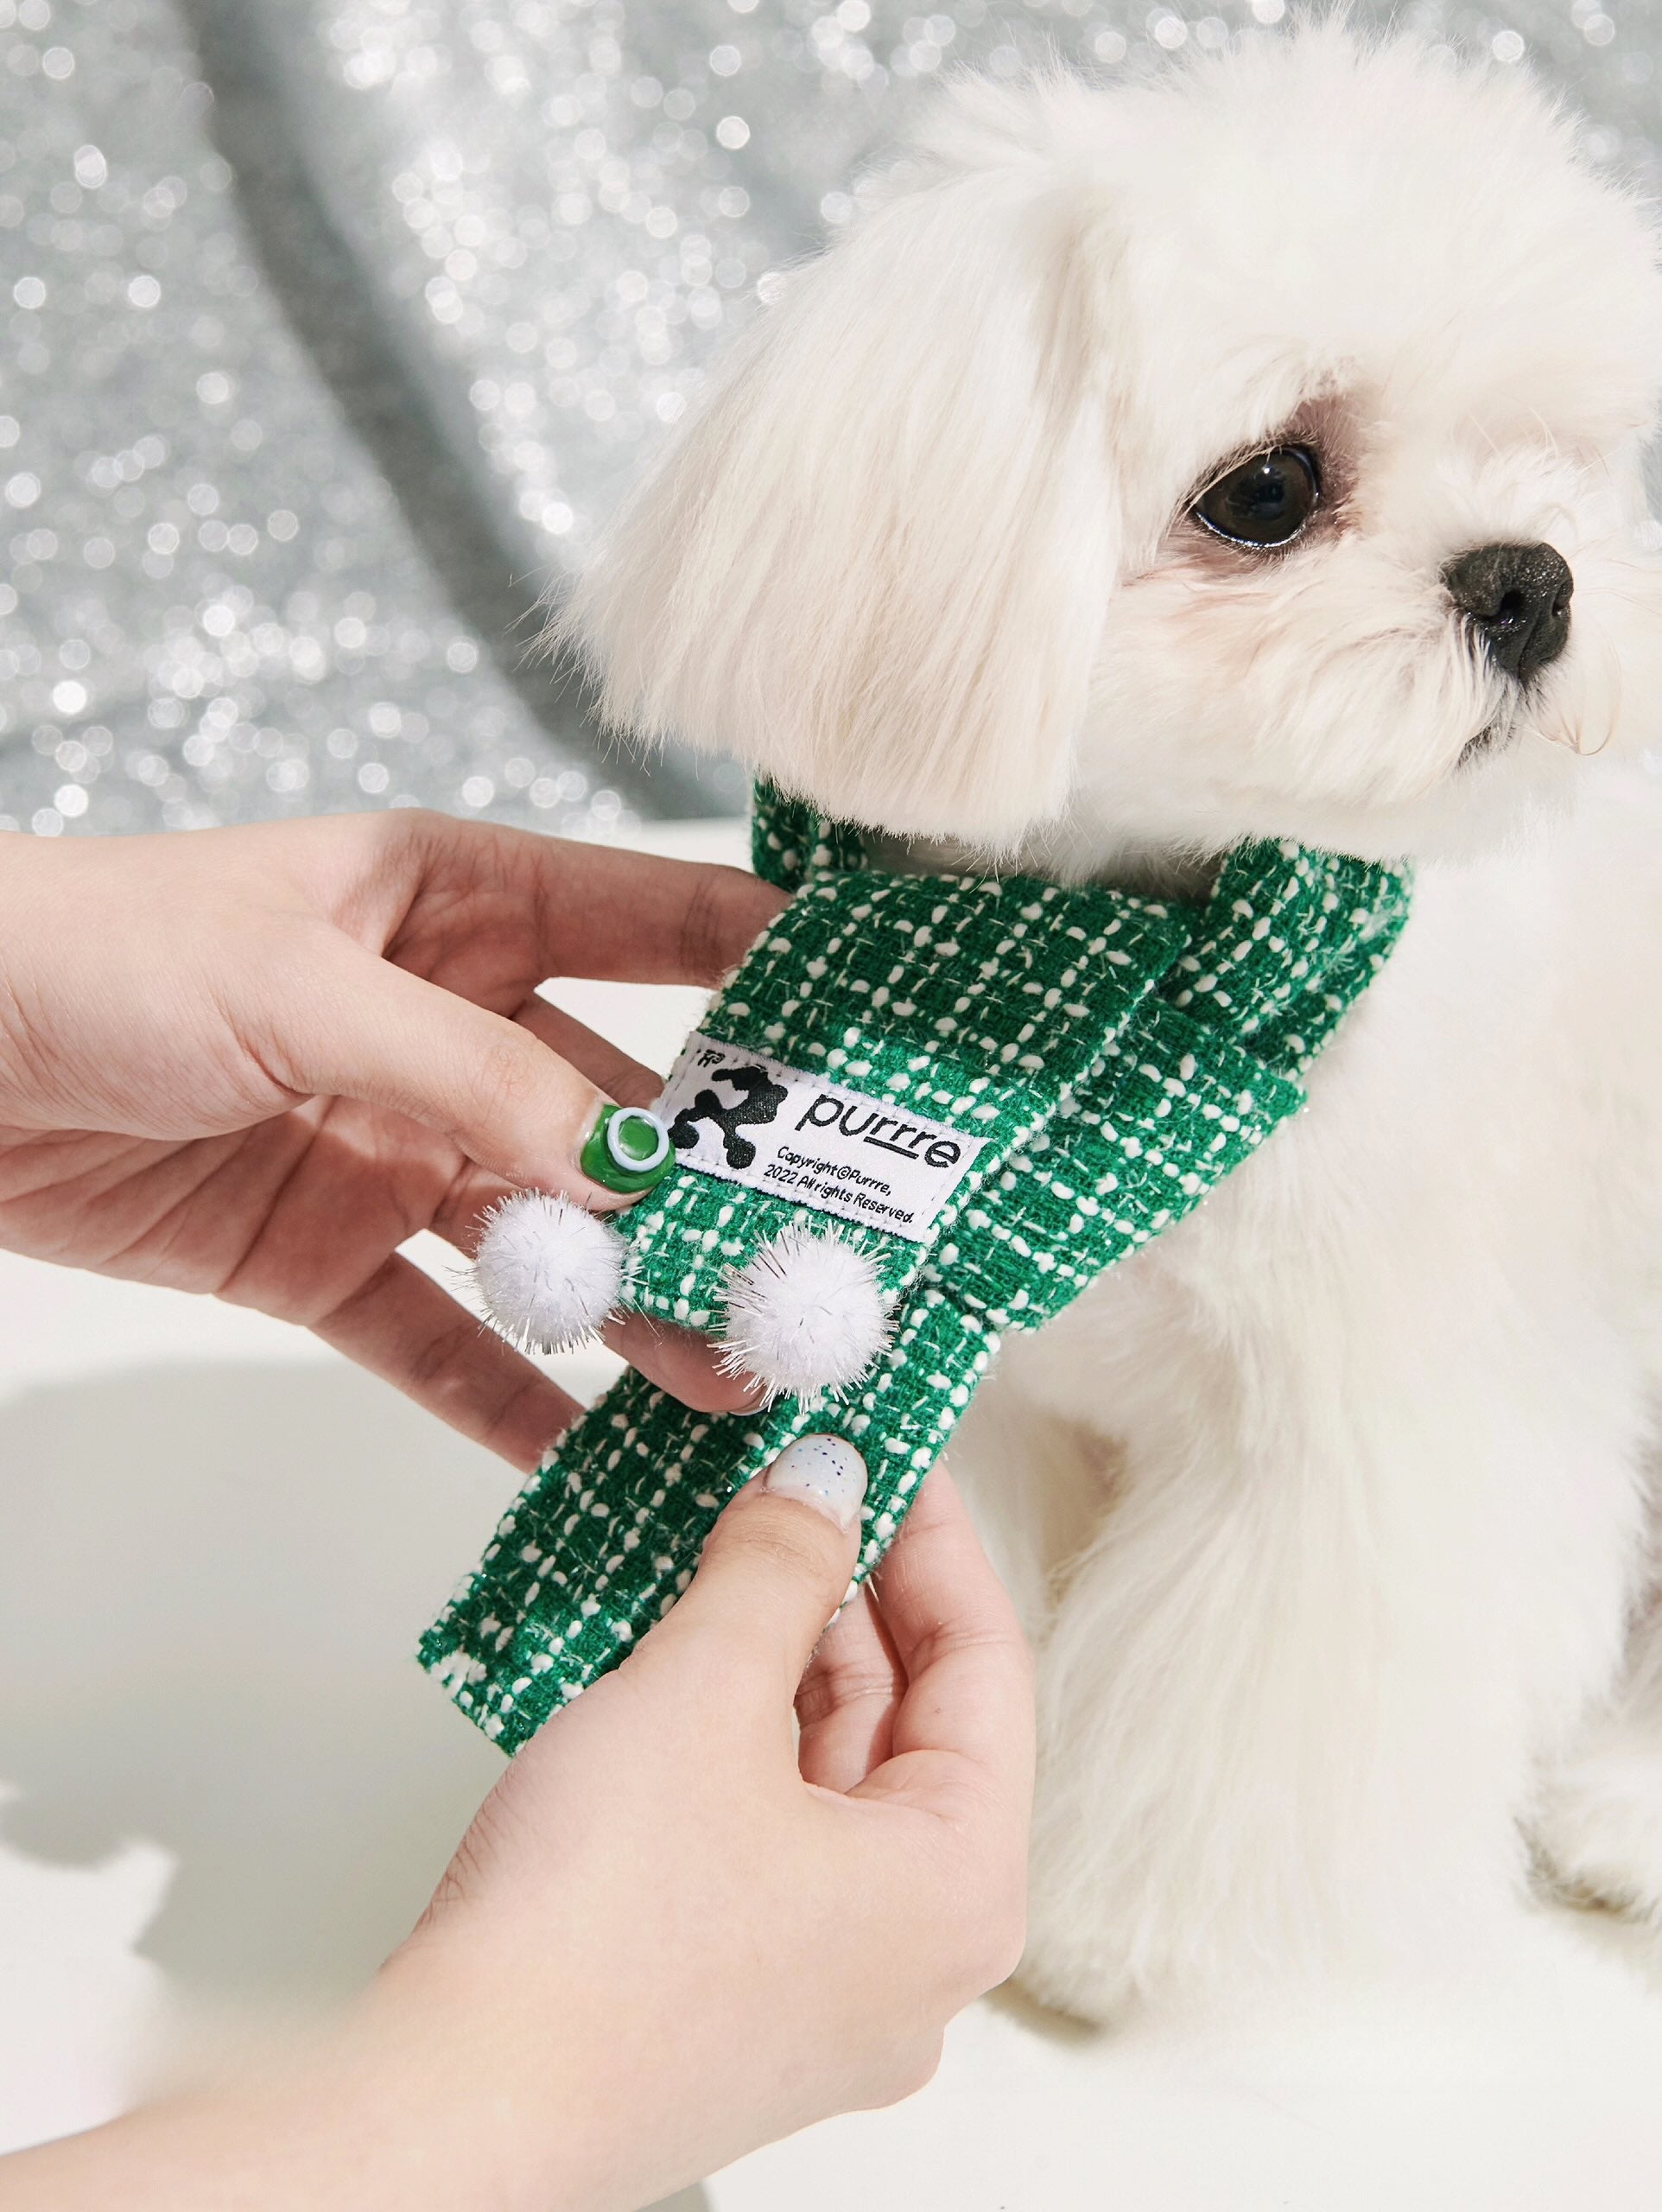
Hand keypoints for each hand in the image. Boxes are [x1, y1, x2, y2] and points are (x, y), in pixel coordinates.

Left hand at [0, 811, 784, 1462]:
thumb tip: (634, 1172)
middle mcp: (445, 1029)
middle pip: (621, 1111)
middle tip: (819, 1259)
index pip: (656, 923)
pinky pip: (437, 1338)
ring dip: (632, 1310)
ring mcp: (391, 1148)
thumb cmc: (98, 953)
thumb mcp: (306, 987)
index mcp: (457, 904)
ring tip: (727, 1380)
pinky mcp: (321, 1255)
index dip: (775, 964)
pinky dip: (504, 1397)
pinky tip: (583, 1454)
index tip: (891, 1022)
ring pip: (549, 1239)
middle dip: (720, 1189)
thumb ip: (480, 1079)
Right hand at [2, 1454, 1033, 2211]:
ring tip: (724, 1550)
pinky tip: (677, 1657)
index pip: (986, 1665)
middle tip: (794, 1484)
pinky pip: (766, 1834)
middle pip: (911, 1724)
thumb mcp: (703, 1693)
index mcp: (960, 1891)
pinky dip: (733, 1737)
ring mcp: (825, 1992)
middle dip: (845, 1593)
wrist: (448, 2108)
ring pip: (829, 1778)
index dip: (934, 1537)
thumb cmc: (589, 1940)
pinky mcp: (734, 2003)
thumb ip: (778, 1567)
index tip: (889, 1453)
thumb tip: (824, 1483)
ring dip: (780, 1658)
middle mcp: (915, 1959)